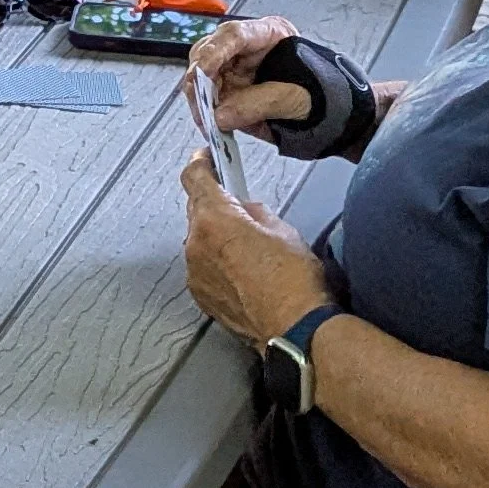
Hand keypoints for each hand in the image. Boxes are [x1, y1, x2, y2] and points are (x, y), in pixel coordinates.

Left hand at [181, 151, 329, 348]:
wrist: (294, 329)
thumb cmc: (294, 280)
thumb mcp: (282, 230)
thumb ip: (256, 212)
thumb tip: (246, 210)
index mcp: (216, 219)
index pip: (194, 178)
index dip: (199, 164)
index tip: (205, 158)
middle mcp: (196, 244)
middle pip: (196, 210)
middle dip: (214, 204)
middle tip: (236, 205)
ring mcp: (194, 272)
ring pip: (198, 241)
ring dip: (215, 236)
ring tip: (244, 246)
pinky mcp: (200, 296)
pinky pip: (202, 267)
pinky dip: (215, 262)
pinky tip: (240, 270)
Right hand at [190, 14, 315, 135]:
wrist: (335, 121)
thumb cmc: (326, 98)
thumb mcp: (298, 98)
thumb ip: (261, 103)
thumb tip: (222, 115)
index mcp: (269, 35)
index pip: (234, 35)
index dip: (214, 52)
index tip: (202, 72)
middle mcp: (247, 50)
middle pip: (209, 52)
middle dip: (200, 78)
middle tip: (201, 101)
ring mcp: (235, 71)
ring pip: (202, 77)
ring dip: (200, 99)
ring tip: (207, 120)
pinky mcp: (230, 94)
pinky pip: (207, 100)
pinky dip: (205, 114)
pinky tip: (210, 125)